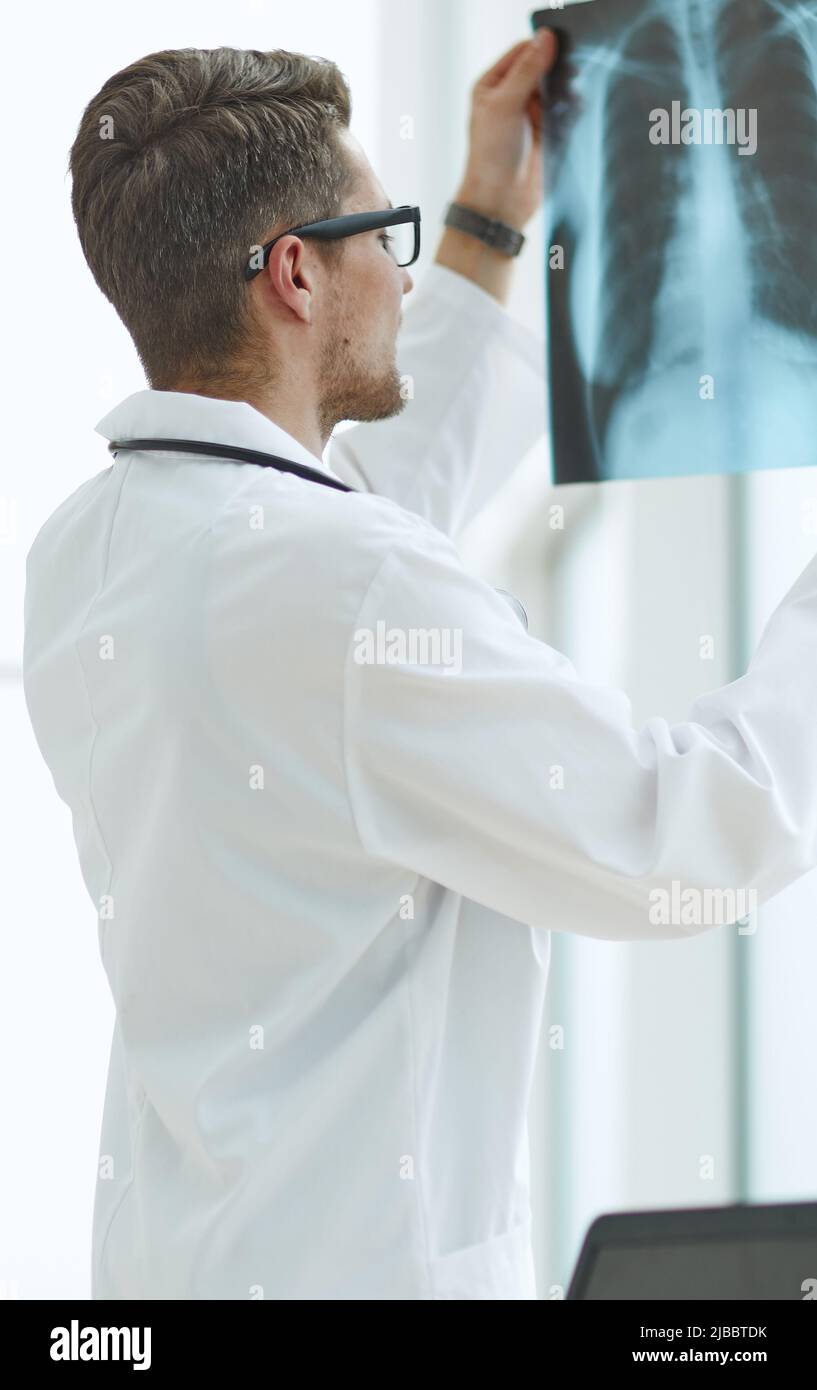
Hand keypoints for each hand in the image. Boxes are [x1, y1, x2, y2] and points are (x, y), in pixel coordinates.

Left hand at [455, 30, 558, 230]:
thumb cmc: (492, 156)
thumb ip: (528, 70)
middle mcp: (510, 97)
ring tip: (570, 99)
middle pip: (541, 68)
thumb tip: (546, 37)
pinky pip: (565, 112)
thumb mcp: (506, 104)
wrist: (501, 202)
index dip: (540, 47)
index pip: (521, 52)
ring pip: (556, 89)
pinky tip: (574, 114)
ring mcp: (529, 116)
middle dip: (557, 70)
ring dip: (566, 91)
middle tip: (571, 73)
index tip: (561, 48)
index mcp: (492, 85)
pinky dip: (572, 110)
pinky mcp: (546, 134)